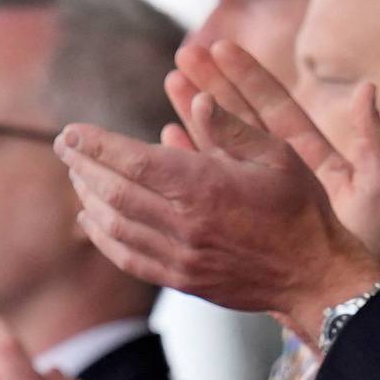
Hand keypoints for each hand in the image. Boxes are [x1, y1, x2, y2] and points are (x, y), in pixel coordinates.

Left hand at [56, 87, 379, 341]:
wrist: (315, 275)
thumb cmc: (301, 209)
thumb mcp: (277, 155)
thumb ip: (232, 128)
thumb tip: (198, 100)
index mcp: (205, 186)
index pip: (131, 160)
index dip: (95, 144)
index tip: (70, 131)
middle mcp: (184, 223)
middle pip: (113, 192)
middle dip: (82, 166)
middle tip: (65, 148)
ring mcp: (180, 256)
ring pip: (113, 225)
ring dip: (89, 198)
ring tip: (78, 178)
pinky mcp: (182, 279)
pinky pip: (128, 258)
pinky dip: (102, 237)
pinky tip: (92, 220)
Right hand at [167, 41, 379, 266]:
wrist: (345, 293)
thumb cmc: (370, 244)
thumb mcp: (379, 191)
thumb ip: (373, 141)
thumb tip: (368, 89)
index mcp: (314, 157)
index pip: (276, 107)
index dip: (248, 77)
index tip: (220, 46)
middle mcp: (284, 169)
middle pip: (241, 119)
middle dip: (211, 87)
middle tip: (180, 59)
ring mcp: (260, 193)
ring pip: (220, 147)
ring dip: (193, 116)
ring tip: (168, 84)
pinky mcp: (242, 217)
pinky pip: (208, 184)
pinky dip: (188, 162)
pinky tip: (165, 140)